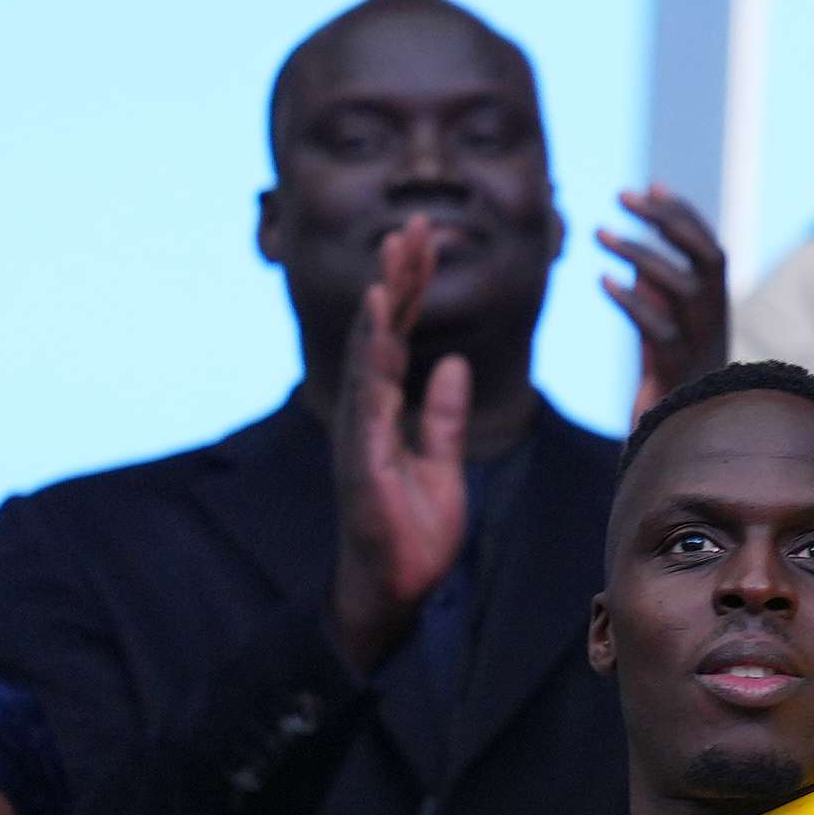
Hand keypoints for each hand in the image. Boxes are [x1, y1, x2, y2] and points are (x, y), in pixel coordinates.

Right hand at [327, 221, 472, 672]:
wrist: (395, 591)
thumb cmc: (413, 534)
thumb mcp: (443, 465)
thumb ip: (443, 416)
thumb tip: (453, 365)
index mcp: (387, 411)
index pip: (399, 335)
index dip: (412, 287)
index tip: (424, 239)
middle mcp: (368, 412)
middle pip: (381, 331)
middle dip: (398, 276)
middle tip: (413, 223)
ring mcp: (361, 432)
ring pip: (368, 354)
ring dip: (381, 303)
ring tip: (393, 255)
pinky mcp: (360, 457)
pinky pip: (367, 396)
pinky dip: (371, 354)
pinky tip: (378, 317)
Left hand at [595, 187, 728, 417]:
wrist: (678, 448)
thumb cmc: (668, 388)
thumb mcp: (662, 334)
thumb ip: (656, 297)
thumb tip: (634, 257)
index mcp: (716, 308)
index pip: (709, 247)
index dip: (682, 213)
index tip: (650, 185)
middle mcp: (716, 322)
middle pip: (706, 258)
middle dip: (667, 220)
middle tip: (622, 196)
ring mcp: (699, 347)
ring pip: (682, 289)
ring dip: (640, 254)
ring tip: (599, 233)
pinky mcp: (677, 373)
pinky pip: (657, 330)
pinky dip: (631, 301)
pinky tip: (602, 281)